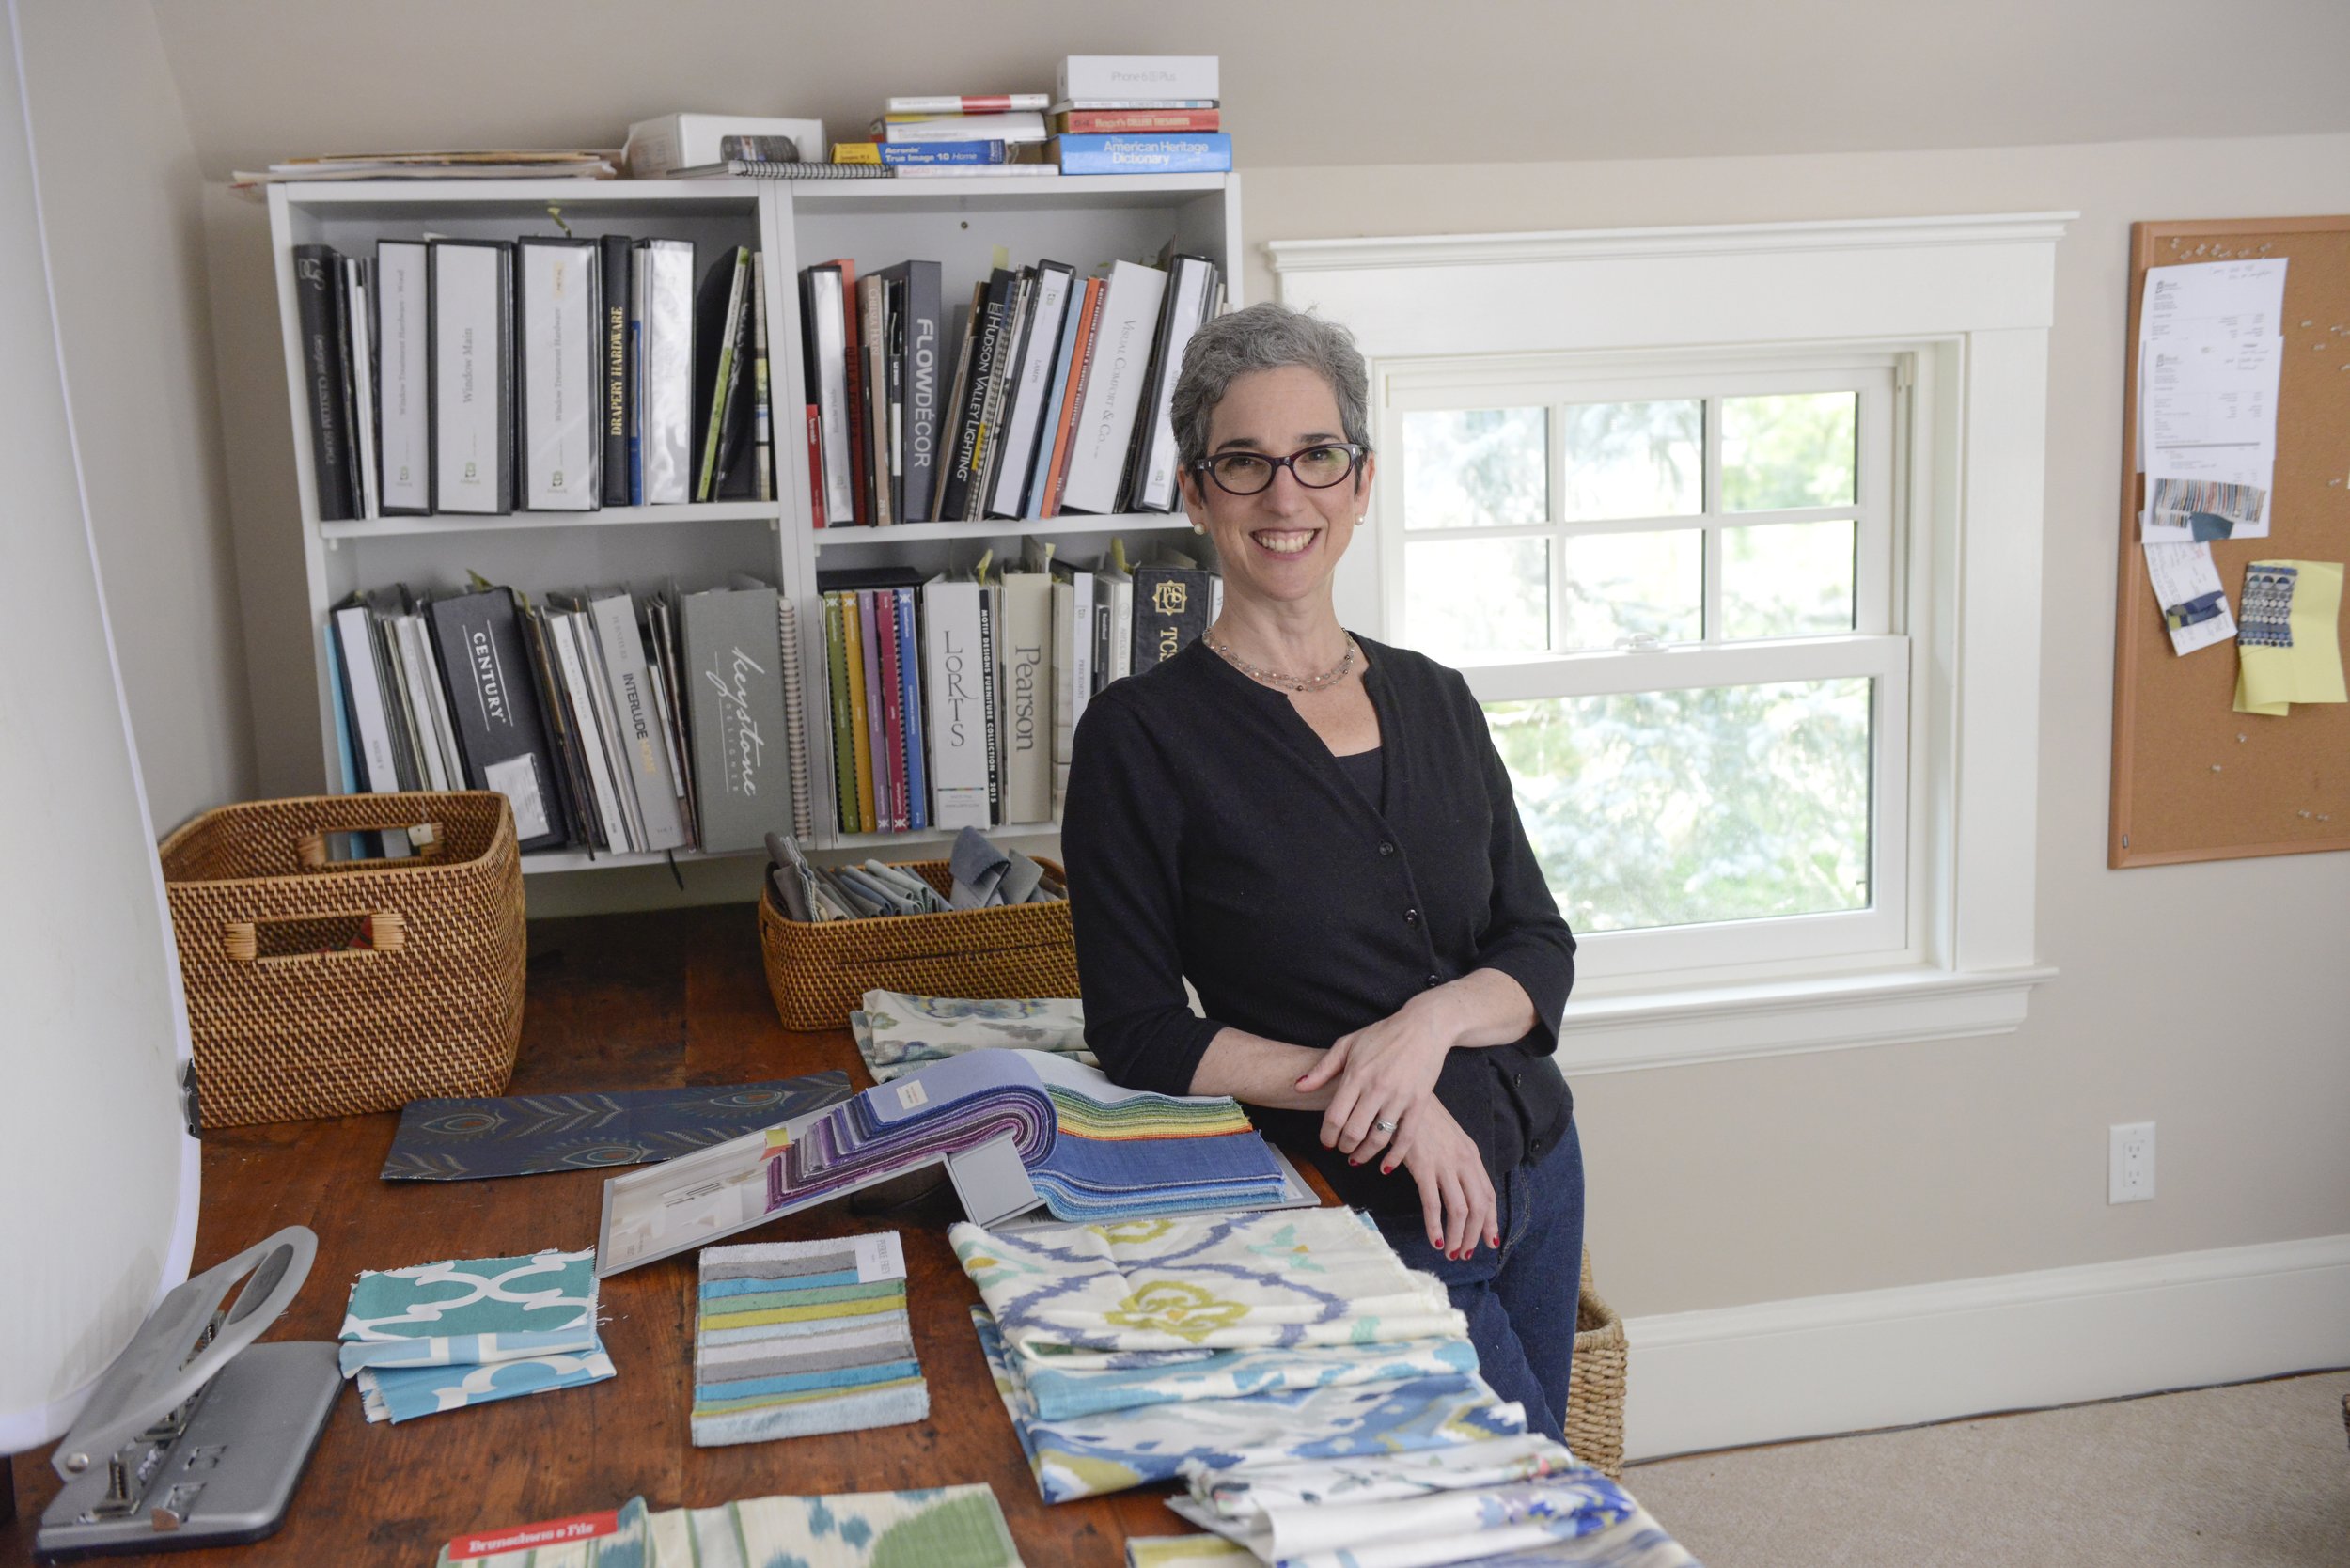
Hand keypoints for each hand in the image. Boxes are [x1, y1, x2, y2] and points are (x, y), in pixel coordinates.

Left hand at [1295, 995, 1452, 1161]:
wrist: (1423, 1027)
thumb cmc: (1383, 1034)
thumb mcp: (1348, 1044)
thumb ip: (1322, 1068)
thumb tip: (1298, 1086)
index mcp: (1356, 1075)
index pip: (1335, 1116)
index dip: (1327, 1136)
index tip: (1326, 1142)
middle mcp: (1377, 1088)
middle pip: (1354, 1132)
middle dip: (1344, 1147)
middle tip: (1341, 1149)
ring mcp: (1399, 1097)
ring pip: (1378, 1139)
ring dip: (1364, 1155)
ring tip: (1356, 1158)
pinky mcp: (1418, 1103)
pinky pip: (1406, 1138)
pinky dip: (1394, 1157)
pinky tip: (1385, 1167)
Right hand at [1384, 1098, 1498, 1259]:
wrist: (1403, 1098)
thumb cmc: (1423, 1120)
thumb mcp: (1449, 1139)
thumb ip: (1457, 1162)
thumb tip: (1460, 1188)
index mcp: (1471, 1155)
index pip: (1489, 1195)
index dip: (1490, 1221)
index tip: (1489, 1240)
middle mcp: (1463, 1161)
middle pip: (1478, 1207)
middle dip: (1473, 1235)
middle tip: (1465, 1253)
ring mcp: (1445, 1164)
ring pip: (1460, 1209)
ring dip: (1457, 1236)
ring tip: (1450, 1252)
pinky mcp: (1423, 1166)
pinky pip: (1433, 1202)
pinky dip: (1435, 1225)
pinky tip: (1434, 1239)